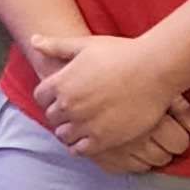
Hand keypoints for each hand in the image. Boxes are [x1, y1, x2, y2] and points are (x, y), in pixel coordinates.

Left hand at [27, 30, 189, 165]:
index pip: (40, 97)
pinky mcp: (103, 139)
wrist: (155, 69)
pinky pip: (80, 150)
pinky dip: (81, 146)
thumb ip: (57, 46)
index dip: (50, 97)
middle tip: (73, 112)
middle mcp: (68, 105)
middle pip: (52, 116)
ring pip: (63, 135)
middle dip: (60, 114)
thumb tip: (33, 40)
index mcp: (61, 83)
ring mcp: (84, 123)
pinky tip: (90, 139)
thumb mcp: (86, 45)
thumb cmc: (122, 53)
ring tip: (81, 126)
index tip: (61, 96)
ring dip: (69, 131)